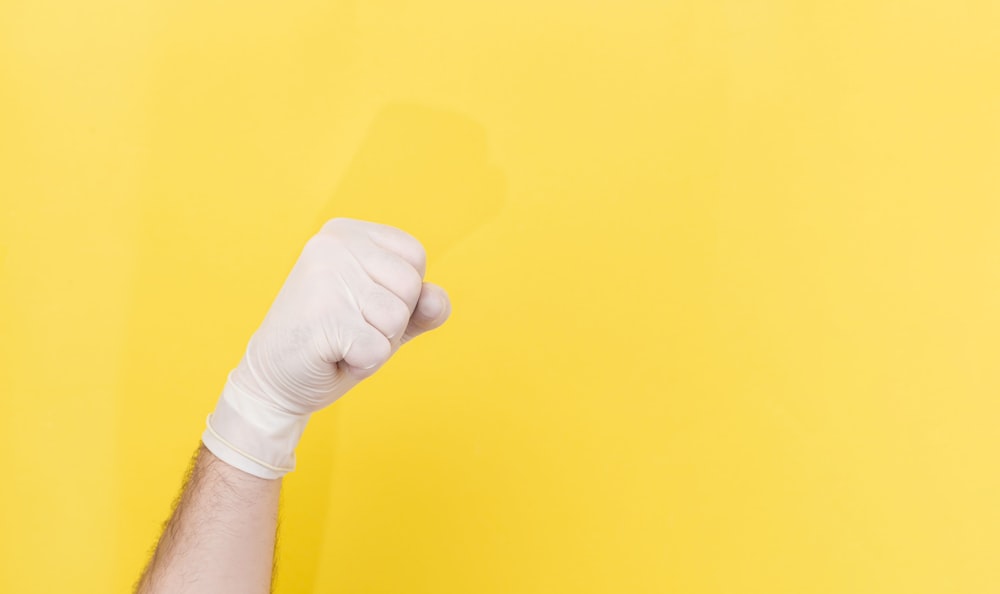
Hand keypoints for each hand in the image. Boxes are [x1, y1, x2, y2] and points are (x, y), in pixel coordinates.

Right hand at [202, 218, 450, 477]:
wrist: (276, 380)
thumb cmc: (336, 341)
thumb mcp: (386, 317)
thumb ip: (422, 306)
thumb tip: (435, 298)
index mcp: (347, 231)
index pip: (415, 257)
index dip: (401, 294)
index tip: (360, 305)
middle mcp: (332, 243)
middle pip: (410, 285)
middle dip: (391, 321)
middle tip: (348, 327)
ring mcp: (323, 278)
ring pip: (397, 317)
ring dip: (376, 343)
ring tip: (340, 340)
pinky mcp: (321, 317)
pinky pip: (378, 349)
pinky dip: (362, 363)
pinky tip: (330, 356)